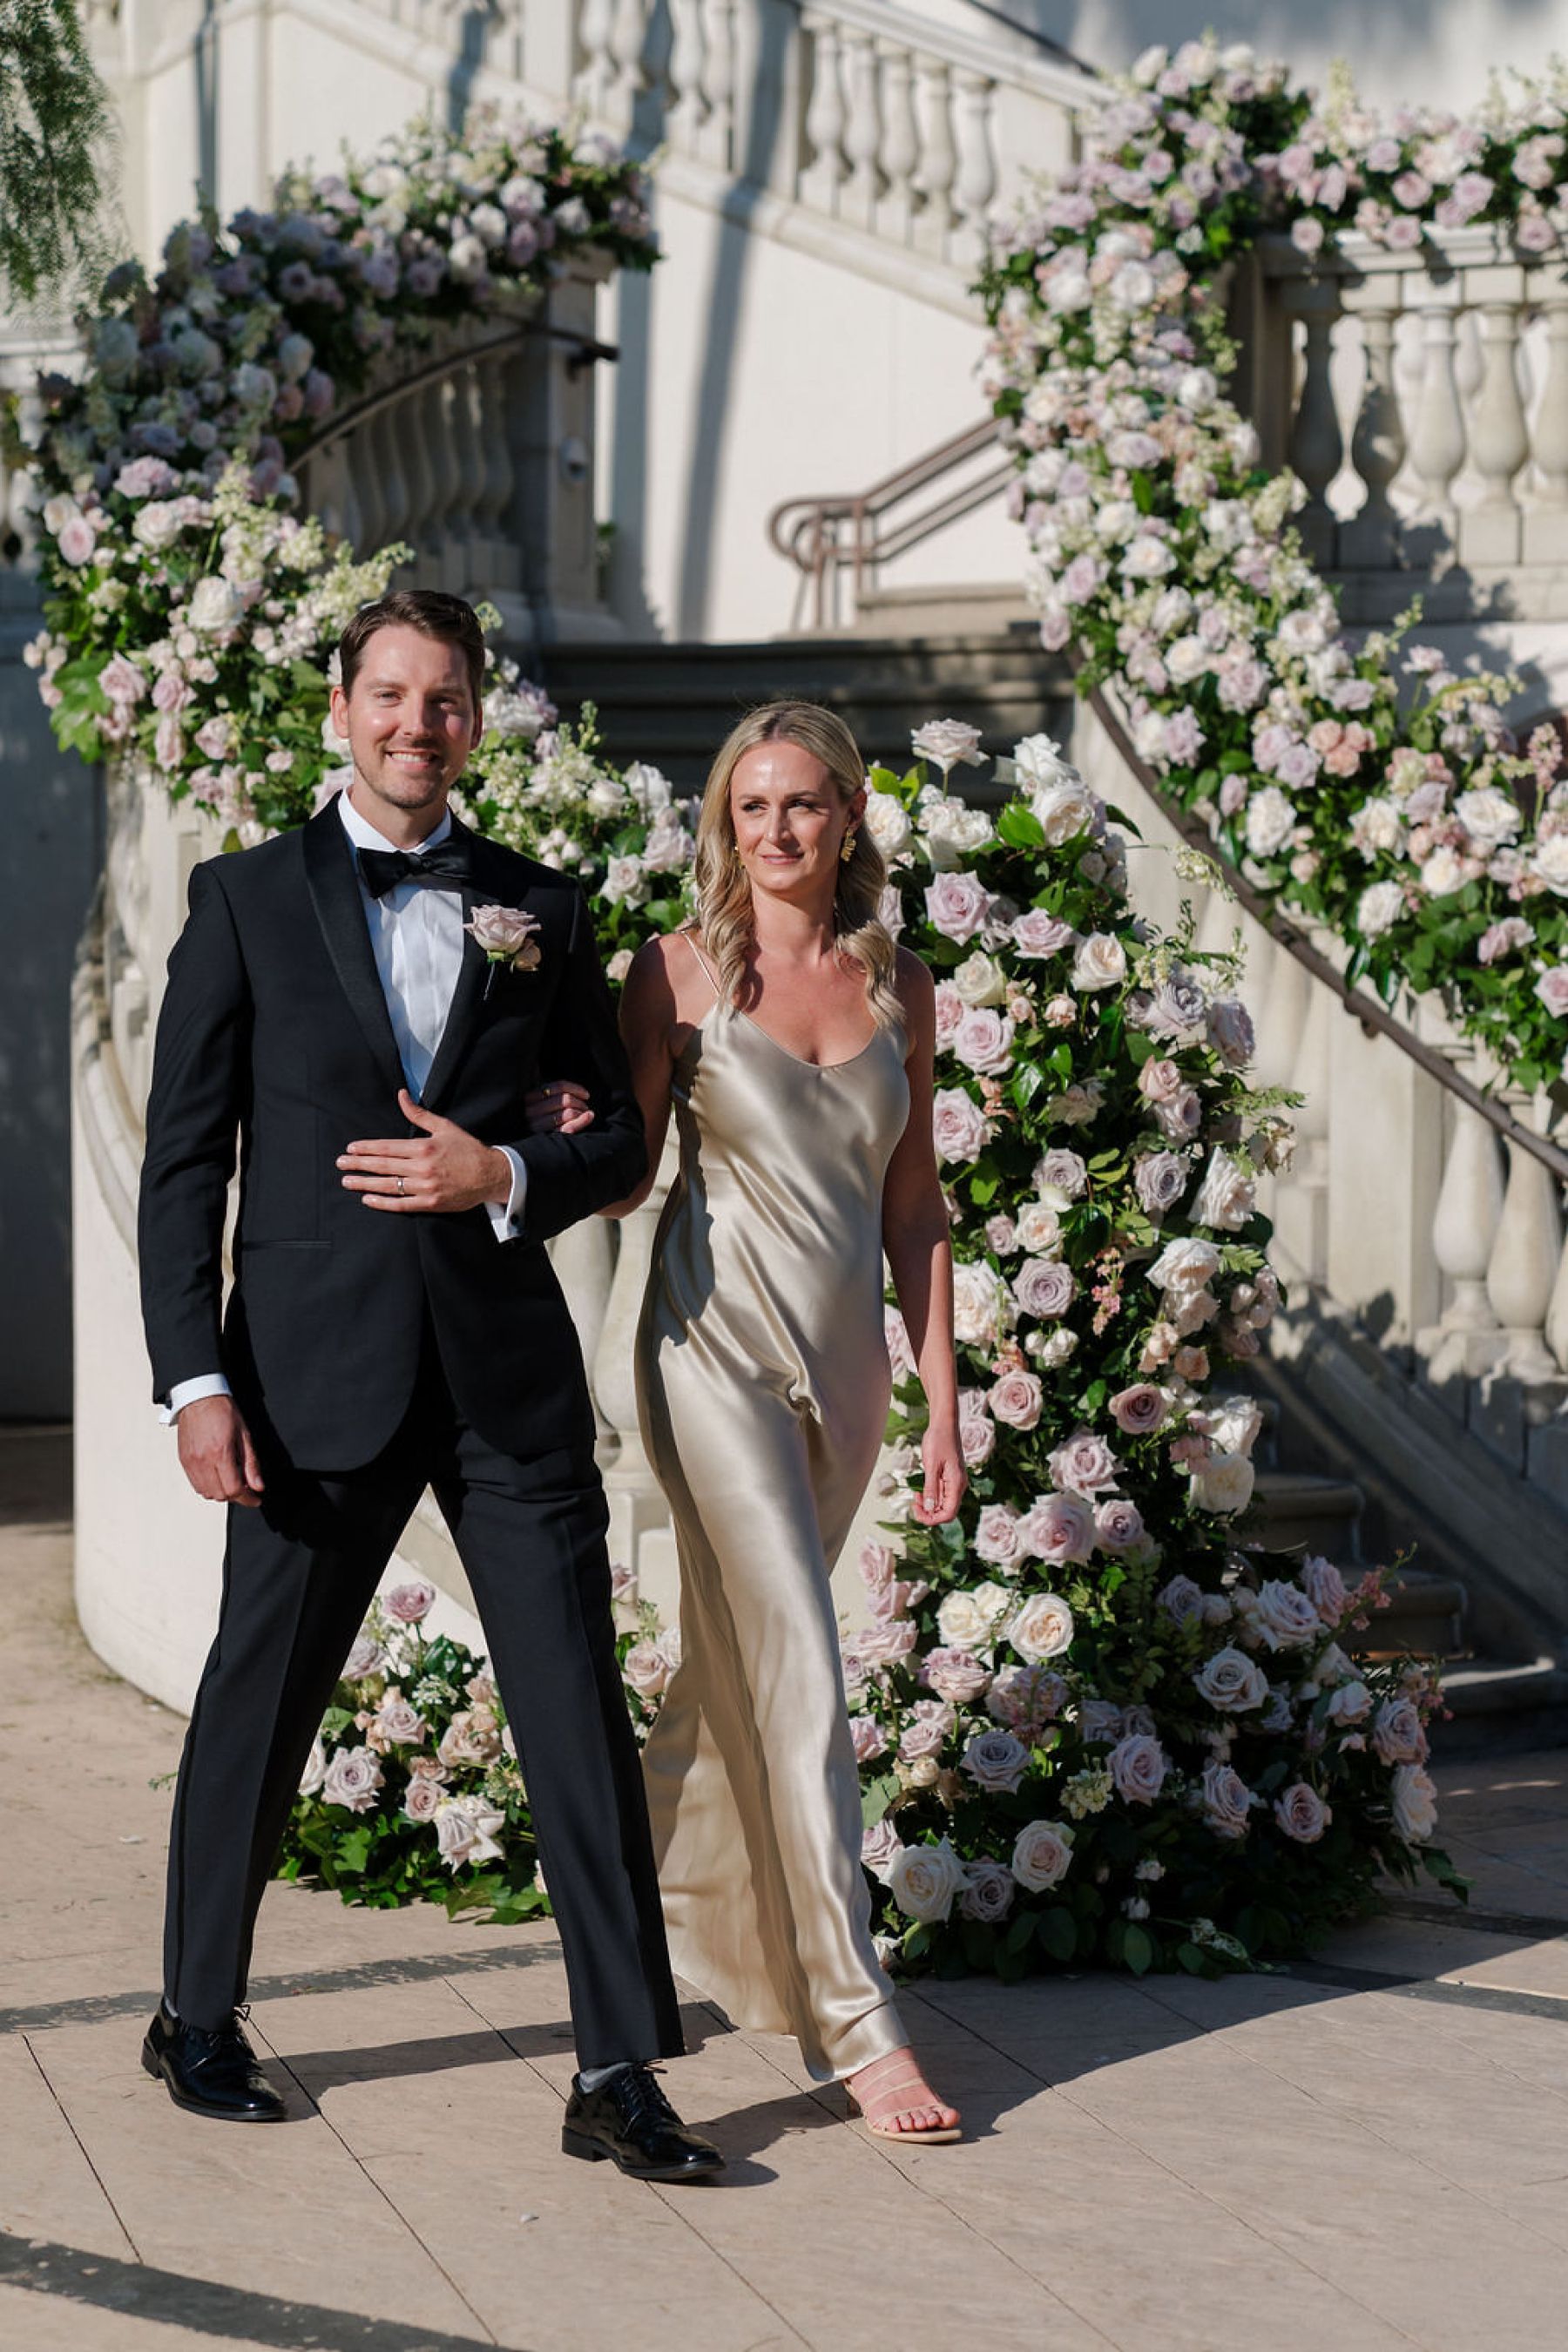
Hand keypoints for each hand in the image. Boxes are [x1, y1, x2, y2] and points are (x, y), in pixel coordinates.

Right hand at [177, 1394, 264, 1507]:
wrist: (199, 1397)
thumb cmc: (222, 1410)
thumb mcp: (245, 1435)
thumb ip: (251, 1464)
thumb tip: (258, 1486)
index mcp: (220, 1453)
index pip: (234, 1489)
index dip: (248, 1498)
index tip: (255, 1499)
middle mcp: (202, 1461)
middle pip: (220, 1495)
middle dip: (236, 1496)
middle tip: (246, 1487)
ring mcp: (191, 1462)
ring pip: (206, 1493)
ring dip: (221, 1492)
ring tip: (231, 1479)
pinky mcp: (183, 1461)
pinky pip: (195, 1484)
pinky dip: (208, 1486)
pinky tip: (217, 1475)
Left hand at [338, 1088, 511, 1213]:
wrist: (491, 1175)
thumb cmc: (468, 1149)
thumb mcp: (444, 1126)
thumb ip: (419, 1114)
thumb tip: (401, 1095)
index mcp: (423, 1147)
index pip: (386, 1147)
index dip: (365, 1148)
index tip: (350, 1149)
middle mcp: (421, 1167)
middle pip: (382, 1166)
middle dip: (358, 1165)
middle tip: (340, 1164)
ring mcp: (425, 1187)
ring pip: (388, 1185)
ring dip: (365, 1184)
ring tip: (347, 1182)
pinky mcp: (431, 1203)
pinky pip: (401, 1204)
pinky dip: (383, 1203)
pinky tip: (368, 1200)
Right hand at [522, 1077, 594, 1136]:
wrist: (530, 1149)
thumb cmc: (540, 1119)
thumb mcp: (542, 1102)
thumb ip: (553, 1091)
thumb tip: (579, 1090)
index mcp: (529, 1098)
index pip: (557, 1087)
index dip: (575, 1088)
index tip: (586, 1094)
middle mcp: (531, 1112)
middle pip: (565, 1100)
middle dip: (580, 1103)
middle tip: (584, 1108)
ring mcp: (537, 1127)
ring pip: (568, 1113)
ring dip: (581, 1112)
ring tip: (583, 1115)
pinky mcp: (546, 1138)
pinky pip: (568, 1128)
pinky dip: (582, 1121)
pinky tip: (588, 1117)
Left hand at [911, 1423, 965, 1525]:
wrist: (944, 1424)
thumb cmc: (938, 1440)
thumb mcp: (931, 1465)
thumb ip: (931, 1488)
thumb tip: (929, 1508)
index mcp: (957, 1484)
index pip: (949, 1513)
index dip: (933, 1519)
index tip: (918, 1511)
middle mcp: (958, 1485)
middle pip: (946, 1511)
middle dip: (929, 1513)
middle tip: (914, 1504)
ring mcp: (955, 1482)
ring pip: (943, 1504)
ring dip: (929, 1505)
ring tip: (916, 1496)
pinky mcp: (949, 1478)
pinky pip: (942, 1494)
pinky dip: (931, 1496)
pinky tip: (920, 1491)